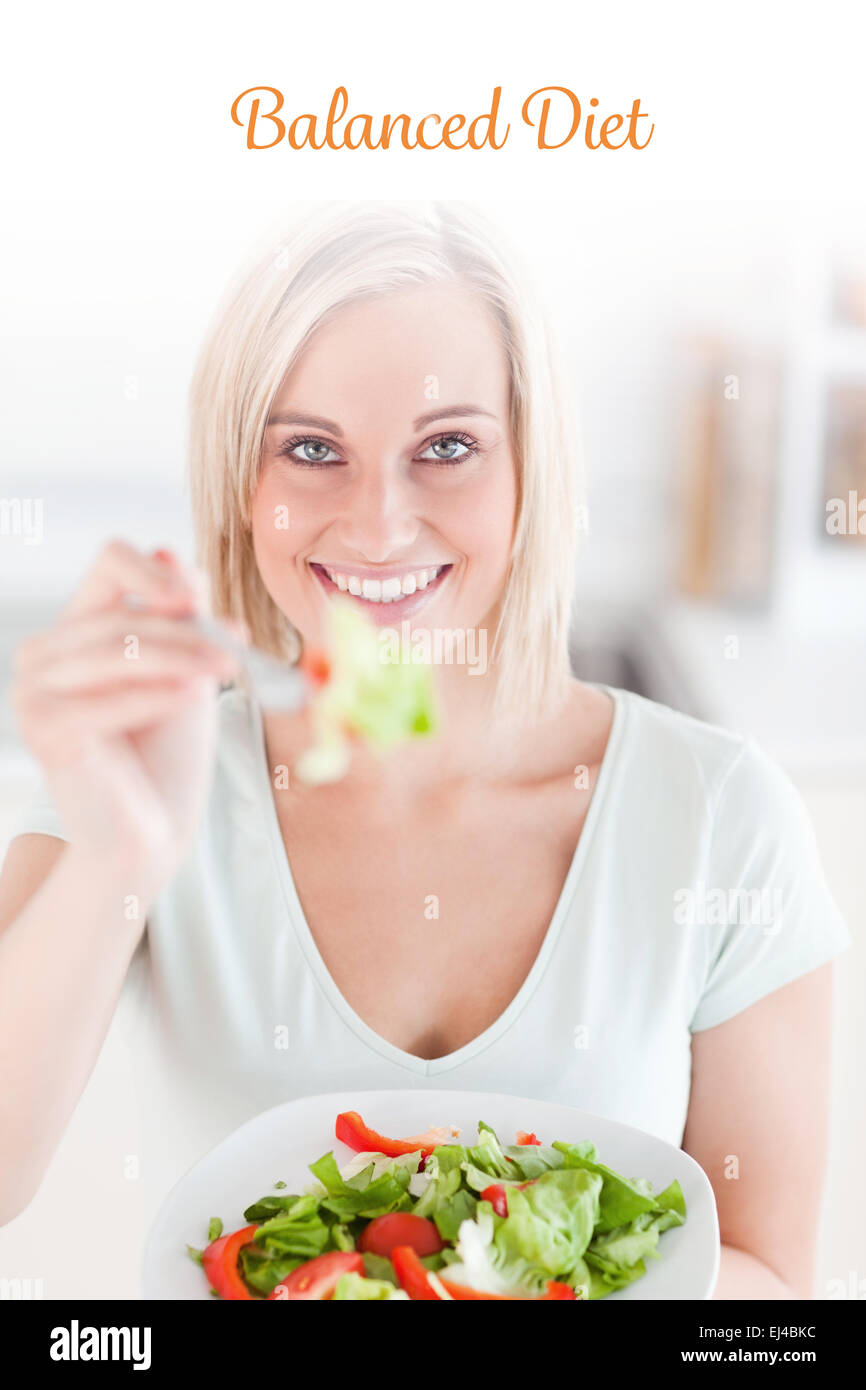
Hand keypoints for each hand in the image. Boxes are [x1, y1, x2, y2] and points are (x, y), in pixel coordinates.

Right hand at [11, 540, 238, 882]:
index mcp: (80, 627)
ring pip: (114, 652)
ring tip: (226, 670)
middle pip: (121, 615)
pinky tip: (192, 696)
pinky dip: (152, 695)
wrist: (152, 828)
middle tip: (235, 650)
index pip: (110, 563)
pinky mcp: (43, 731)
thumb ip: (180, 615)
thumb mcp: (186, 668)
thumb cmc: (167, 751)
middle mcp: (46, 652)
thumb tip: (174, 553)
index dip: (153, 572)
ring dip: (179, 658)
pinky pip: (102, 702)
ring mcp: (34, 691)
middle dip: (185, 632)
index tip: (193, 599)